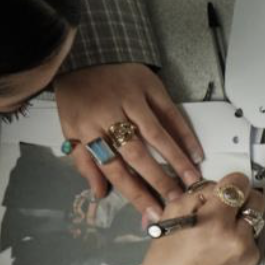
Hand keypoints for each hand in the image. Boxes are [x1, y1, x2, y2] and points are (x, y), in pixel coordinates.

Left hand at [54, 63, 203, 221]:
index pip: (113, 166)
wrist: (84, 53)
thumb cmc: (78, 95)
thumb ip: (85, 161)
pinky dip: (184, 133)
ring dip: (176, 159)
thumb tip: (99, 193)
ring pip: (156, 134)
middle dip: (158, 180)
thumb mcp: (70, 128)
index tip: (152, 211)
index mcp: (86, 128)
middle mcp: (109, 114)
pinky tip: (195, 152)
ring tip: (192, 180)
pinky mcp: (149, 85)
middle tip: (177, 201)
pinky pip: (170, 113)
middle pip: (136, 153)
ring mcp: (130, 98)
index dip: (134, 191)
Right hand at [138, 172, 264, 264]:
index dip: (231, 182)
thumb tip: (219, 186)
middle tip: (225, 205)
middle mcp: (236, 235)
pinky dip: (241, 235)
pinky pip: (253, 237)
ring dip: (242, 217)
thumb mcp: (172, 214)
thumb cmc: (166, 258)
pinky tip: (223, 243)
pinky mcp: (252, 261)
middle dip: (241, 198)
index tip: (226, 186)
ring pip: (256, 217)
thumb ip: (198, 194)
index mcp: (214, 221)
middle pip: (256, 199)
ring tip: (222, 226)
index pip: (238, 184)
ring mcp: (247, 249)